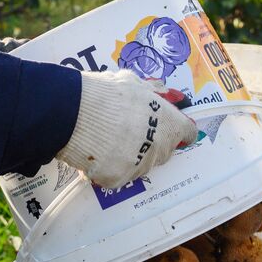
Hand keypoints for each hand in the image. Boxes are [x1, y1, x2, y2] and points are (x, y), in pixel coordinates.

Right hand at [56, 70, 197, 189]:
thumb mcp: (132, 83)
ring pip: (140, 165)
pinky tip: (96, 154)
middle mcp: (159, 147)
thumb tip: (165, 93)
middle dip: (151, 144)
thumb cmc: (104, 93)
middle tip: (128, 132)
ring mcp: (139, 165)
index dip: (179, 131)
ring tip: (107, 142)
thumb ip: (152, 92)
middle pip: (163, 151)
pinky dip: (109, 168)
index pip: (187, 133)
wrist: (73, 112)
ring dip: (130, 158)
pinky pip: (118, 176)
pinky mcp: (119, 179)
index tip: (172, 131)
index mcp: (168, 122)